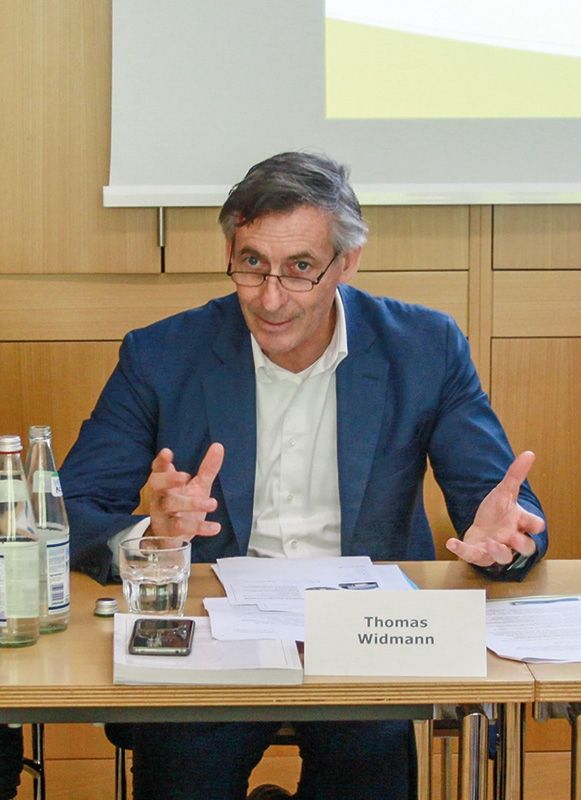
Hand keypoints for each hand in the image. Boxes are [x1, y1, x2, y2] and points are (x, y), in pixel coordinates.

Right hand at [146, 444, 224, 539]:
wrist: (170, 538)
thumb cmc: (183, 506)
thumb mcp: (198, 485)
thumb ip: (207, 468)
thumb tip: (219, 446)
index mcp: (165, 482)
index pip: (158, 468)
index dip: (161, 461)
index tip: (168, 452)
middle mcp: (160, 496)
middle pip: (157, 484)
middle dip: (169, 479)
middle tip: (184, 476)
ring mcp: (161, 514)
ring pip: (170, 505)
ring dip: (191, 504)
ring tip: (213, 503)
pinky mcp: (168, 531)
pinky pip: (181, 528)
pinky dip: (200, 528)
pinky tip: (215, 527)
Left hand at [445, 451, 544, 567]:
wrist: (481, 527)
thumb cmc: (498, 513)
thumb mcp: (504, 491)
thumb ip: (516, 475)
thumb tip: (529, 453)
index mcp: (520, 523)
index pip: (535, 526)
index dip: (535, 525)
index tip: (534, 523)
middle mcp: (511, 539)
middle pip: (526, 547)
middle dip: (521, 543)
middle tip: (512, 536)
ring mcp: (496, 549)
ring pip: (504, 557)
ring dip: (498, 551)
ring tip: (490, 543)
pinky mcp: (478, 554)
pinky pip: (472, 556)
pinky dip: (461, 550)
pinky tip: (451, 542)